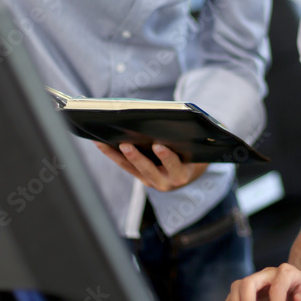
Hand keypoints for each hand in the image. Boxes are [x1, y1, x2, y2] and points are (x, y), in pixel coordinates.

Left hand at [94, 141, 208, 191]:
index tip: (159, 145)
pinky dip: (113, 154)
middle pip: (148, 169)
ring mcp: (152, 181)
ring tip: (103, 142)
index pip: (175, 166)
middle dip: (136, 157)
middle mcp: (166, 182)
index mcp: (183, 174)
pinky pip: (125, 166)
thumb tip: (191, 117)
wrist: (193, 169)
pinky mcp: (141, 177)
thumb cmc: (196, 151)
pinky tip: (101, 143)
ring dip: (116, 155)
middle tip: (126, 144)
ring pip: (132, 168)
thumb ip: (195, 136)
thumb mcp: (199, 147)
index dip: (167, 157)